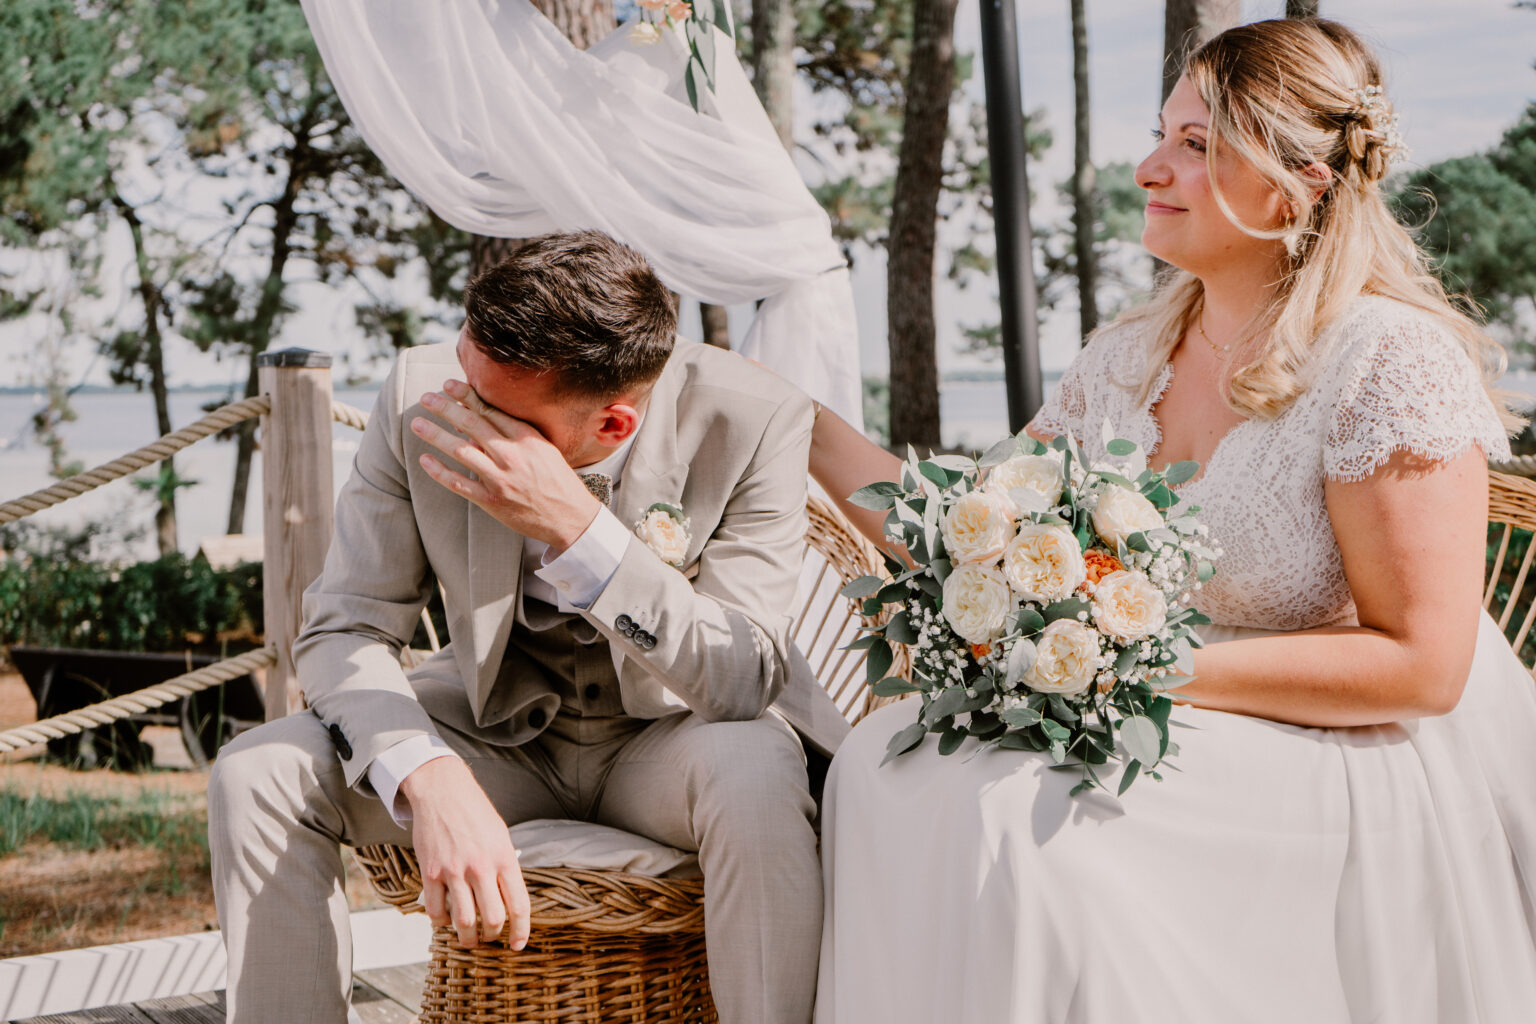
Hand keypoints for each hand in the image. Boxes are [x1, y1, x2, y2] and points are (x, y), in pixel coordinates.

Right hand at [399, 757, 530, 949]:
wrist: (443, 791)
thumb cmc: (475, 812)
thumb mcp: (501, 835)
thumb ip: (505, 865)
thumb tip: (509, 895)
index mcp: (504, 858)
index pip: (519, 905)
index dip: (521, 931)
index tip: (518, 945)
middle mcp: (481, 867)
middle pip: (493, 919)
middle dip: (493, 937)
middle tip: (490, 938)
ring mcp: (454, 871)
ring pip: (464, 921)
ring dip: (467, 938)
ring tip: (468, 939)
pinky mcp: (431, 872)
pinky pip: (435, 910)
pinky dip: (441, 922)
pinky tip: (445, 920)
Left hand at [411, 379, 599, 551]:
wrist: (570, 518)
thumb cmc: (557, 480)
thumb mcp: (543, 449)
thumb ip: (516, 433)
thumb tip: (483, 418)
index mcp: (526, 438)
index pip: (489, 410)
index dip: (465, 395)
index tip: (447, 385)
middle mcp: (512, 455)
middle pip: (471, 424)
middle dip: (445, 408)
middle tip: (426, 398)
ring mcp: (500, 479)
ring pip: (460, 450)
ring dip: (435, 435)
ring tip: (417, 424)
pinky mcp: (491, 501)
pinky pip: (459, 483)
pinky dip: (439, 471)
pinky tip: (425, 460)